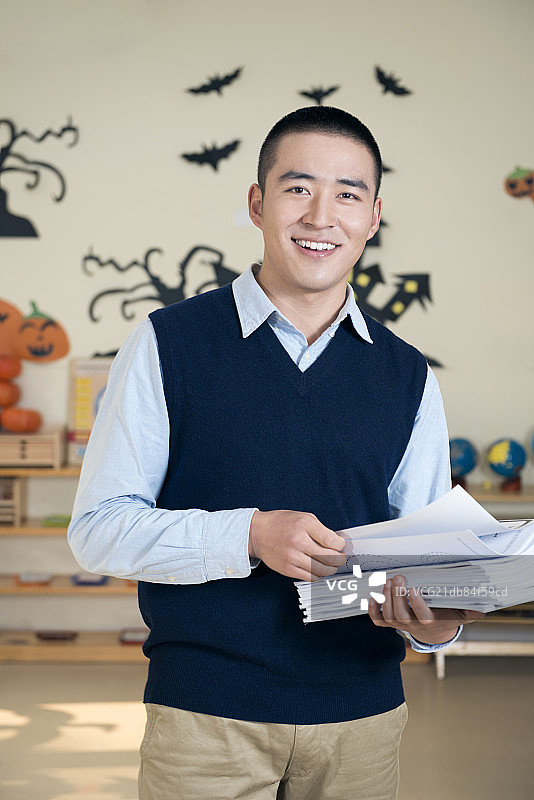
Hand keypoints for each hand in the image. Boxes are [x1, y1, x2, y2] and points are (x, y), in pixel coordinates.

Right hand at [249, 510, 345, 580]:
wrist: (257, 533)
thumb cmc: (281, 523)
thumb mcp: (302, 517)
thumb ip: (320, 529)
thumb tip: (336, 543)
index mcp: (303, 525)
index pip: (331, 540)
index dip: (340, 545)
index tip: (340, 545)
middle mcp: (298, 541)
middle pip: (329, 558)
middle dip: (339, 559)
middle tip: (341, 557)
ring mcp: (292, 557)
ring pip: (321, 570)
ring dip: (331, 569)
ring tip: (331, 564)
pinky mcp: (287, 569)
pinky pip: (310, 577)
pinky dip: (318, 575)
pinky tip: (318, 569)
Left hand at [368, 574, 484, 644]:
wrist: (434, 632)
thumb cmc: (446, 617)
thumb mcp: (460, 614)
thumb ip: (470, 610)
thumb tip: (483, 608)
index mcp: (430, 622)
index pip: (423, 616)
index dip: (416, 605)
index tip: (414, 589)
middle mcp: (413, 625)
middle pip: (401, 615)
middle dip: (397, 596)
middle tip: (398, 577)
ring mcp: (401, 625)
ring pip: (389, 616)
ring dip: (385, 599)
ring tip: (387, 581)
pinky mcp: (391, 623)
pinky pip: (378, 621)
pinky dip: (372, 611)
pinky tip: (371, 597)